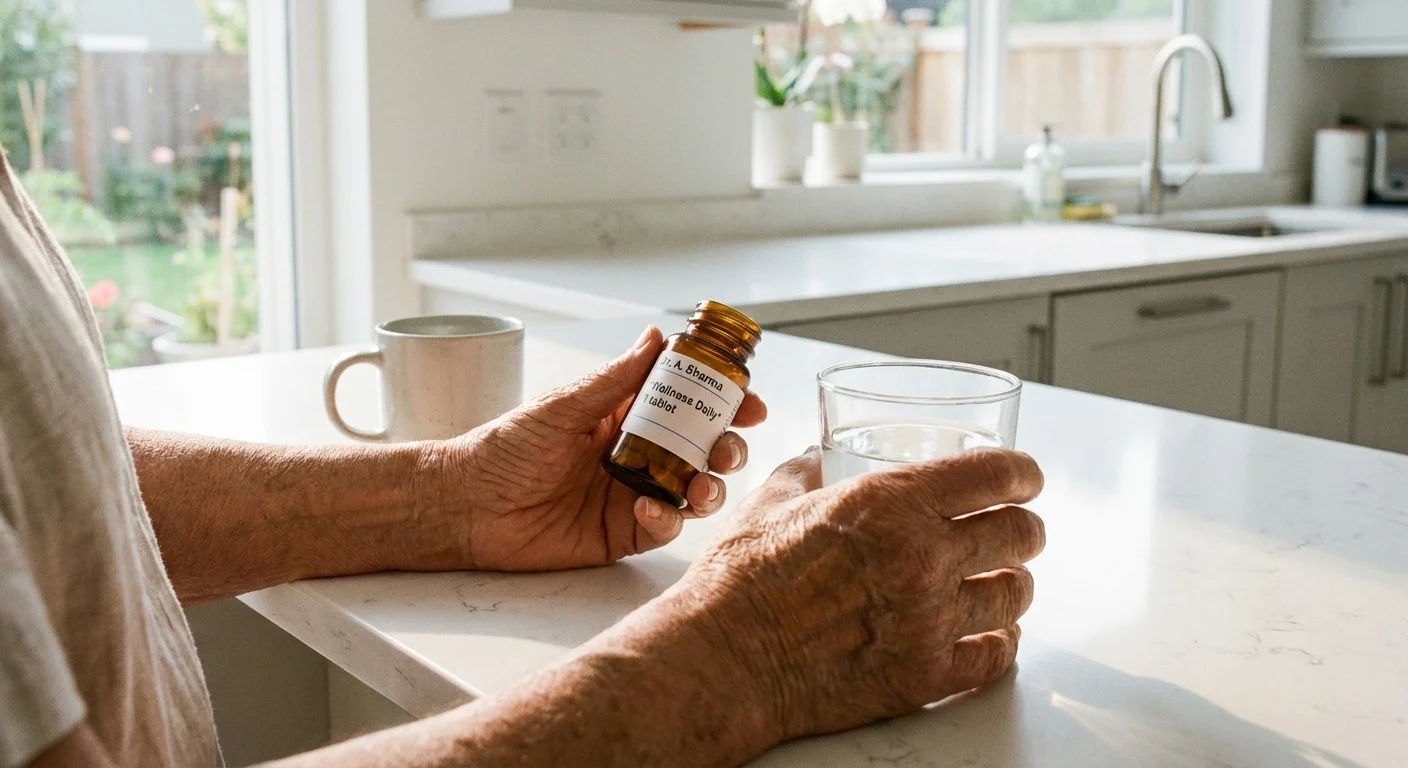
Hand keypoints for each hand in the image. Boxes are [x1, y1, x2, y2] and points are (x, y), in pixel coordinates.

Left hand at [411, 326, 766, 571]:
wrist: (467, 507)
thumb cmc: (502, 449)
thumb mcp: (561, 407)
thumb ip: (614, 380)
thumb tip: (657, 338)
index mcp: (623, 415)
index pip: (686, 402)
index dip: (721, 400)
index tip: (748, 400)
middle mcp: (636, 453)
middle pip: (702, 447)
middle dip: (727, 445)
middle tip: (730, 445)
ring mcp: (633, 493)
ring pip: (693, 489)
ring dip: (710, 485)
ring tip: (701, 484)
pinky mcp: (623, 532)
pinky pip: (664, 526)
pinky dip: (668, 518)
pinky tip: (651, 508)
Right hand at [632, 447, 1045, 752]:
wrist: (722, 661)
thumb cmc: (737, 583)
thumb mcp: (769, 503)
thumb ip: (805, 472)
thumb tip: (814, 456)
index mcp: (888, 503)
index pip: (994, 475)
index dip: (1021, 473)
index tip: (1024, 479)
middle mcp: (920, 557)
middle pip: (1021, 535)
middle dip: (1023, 529)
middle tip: (1014, 532)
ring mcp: (929, 620)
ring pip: (1016, 596)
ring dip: (1013, 585)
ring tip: (1000, 583)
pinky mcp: (925, 675)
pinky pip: (996, 656)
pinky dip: (1000, 642)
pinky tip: (989, 634)